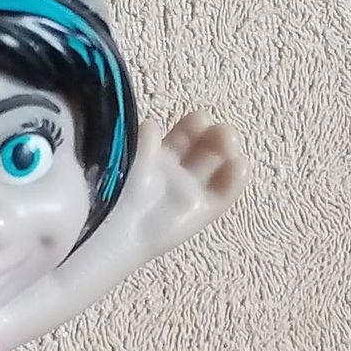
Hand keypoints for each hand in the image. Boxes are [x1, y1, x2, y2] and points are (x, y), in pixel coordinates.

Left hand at [118, 112, 248, 259]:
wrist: (112, 230)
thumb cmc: (112, 192)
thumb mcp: (124, 159)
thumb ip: (141, 142)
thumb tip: (152, 125)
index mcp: (157, 154)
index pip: (185, 133)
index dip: (195, 125)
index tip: (199, 120)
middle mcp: (177, 170)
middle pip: (208, 146)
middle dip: (217, 135)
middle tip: (220, 132)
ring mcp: (190, 191)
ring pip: (219, 165)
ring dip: (229, 151)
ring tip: (228, 144)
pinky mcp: (202, 212)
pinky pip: (224, 194)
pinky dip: (235, 180)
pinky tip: (238, 165)